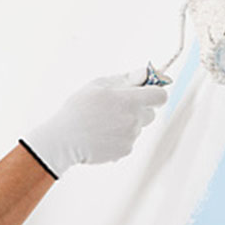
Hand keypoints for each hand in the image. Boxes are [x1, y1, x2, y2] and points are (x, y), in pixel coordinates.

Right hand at [19, 67, 167, 178]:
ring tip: (103, 124)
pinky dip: (119, 138)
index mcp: (129, 100)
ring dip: (127, 124)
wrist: (64, 139)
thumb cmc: (77, 109)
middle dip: (138, 110)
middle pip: (150, 113)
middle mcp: (134, 119)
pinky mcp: (125, 150)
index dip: (154, 93)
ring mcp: (131, 136)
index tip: (144, 93)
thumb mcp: (97, 85)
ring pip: (138, 127)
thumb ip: (124, 79)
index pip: (160, 96)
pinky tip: (102, 135)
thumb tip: (145, 74)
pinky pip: (129, 140)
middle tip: (116, 109)